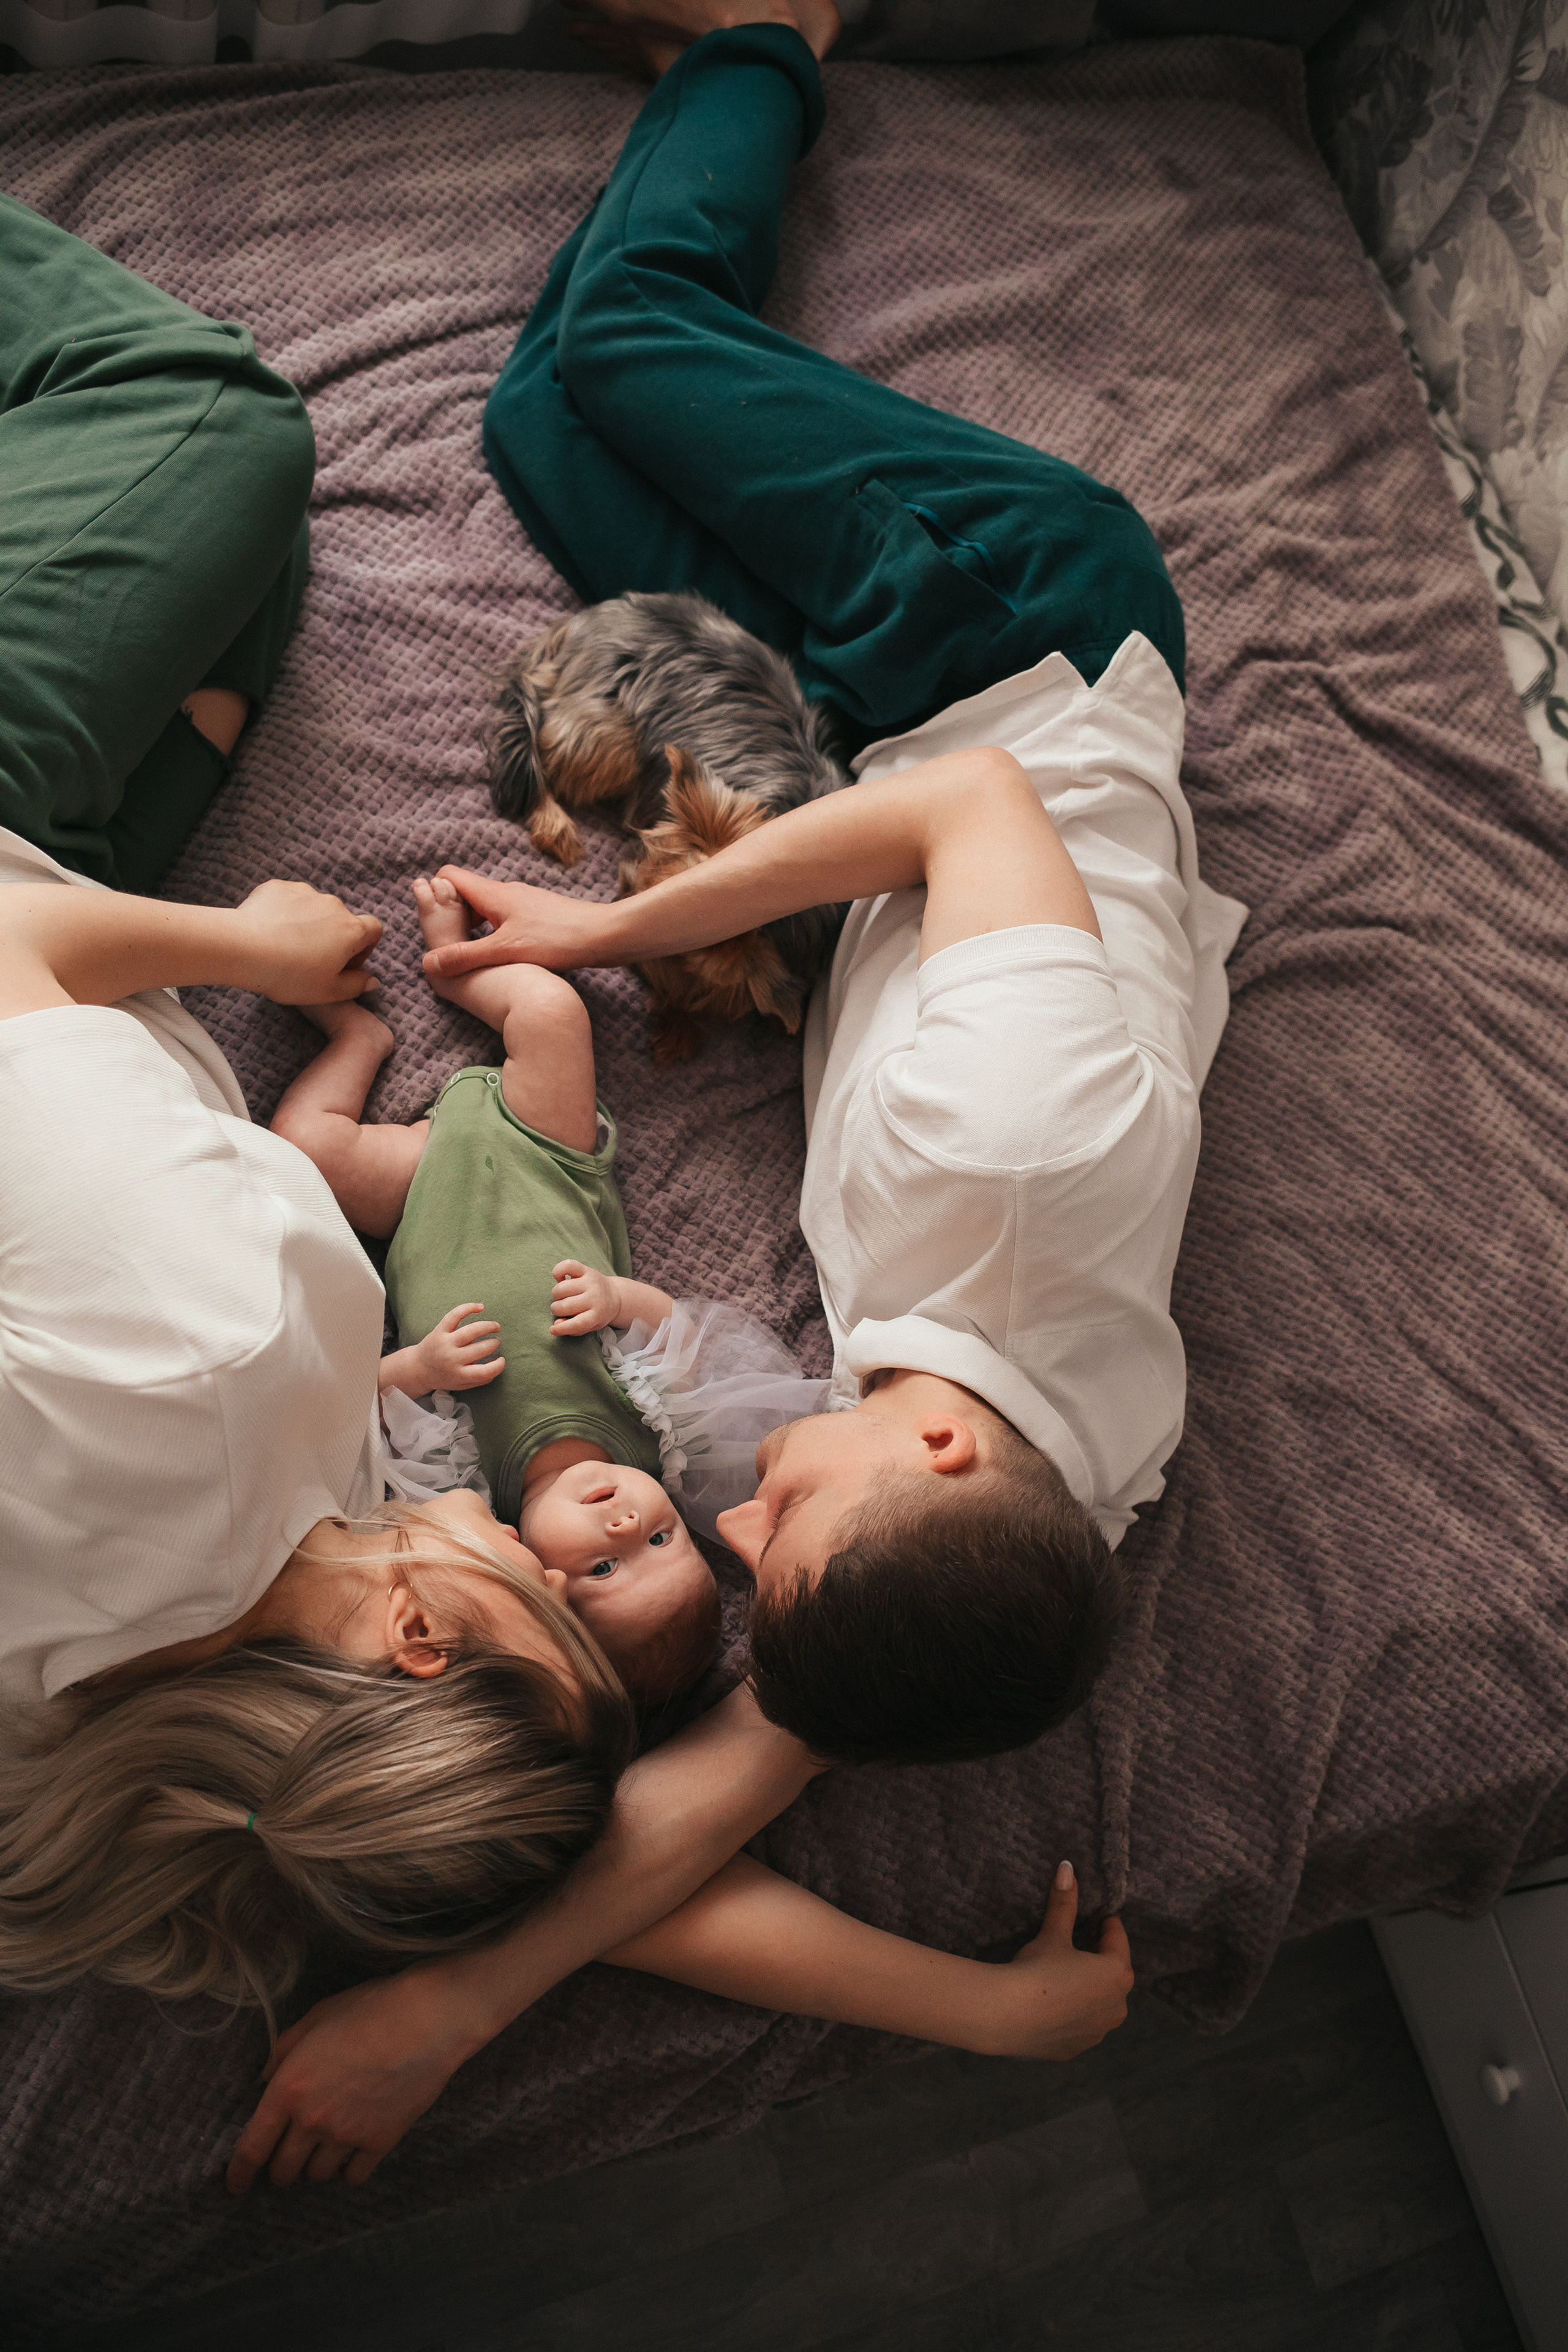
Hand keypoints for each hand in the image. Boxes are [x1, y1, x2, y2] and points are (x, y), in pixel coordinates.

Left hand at [225, 1963, 482, 2191]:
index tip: (234, 2185)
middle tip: (288, 2153)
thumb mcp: (314, 2019)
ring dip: (315, 2165)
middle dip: (280, 2167)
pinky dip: (348, 2170)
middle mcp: (312, 2121)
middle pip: (283, 2170)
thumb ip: (282, 2052)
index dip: (238, 2173)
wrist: (427, 2018)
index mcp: (288, 2089)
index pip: (252, 2148)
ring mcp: (347, 2136)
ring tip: (325, 2146)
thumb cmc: (368, 2009)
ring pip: (317, 2175)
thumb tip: (264, 2079)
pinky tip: (353, 2152)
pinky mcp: (380, 2143)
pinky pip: (353, 2176)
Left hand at [232, 879, 382, 1004]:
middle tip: (310, 961)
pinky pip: (289, 900)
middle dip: (332, 939)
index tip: (345, 964)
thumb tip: (373, 980)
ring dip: (307, 925)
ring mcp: (305, 892)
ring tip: (284, 947)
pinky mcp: (278, 888)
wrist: (243, 948)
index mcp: (351, 930)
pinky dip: (284, 914)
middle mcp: (332, 905)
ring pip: (314, 910)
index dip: (364, 948)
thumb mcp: (329, 992)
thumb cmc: (289, 974)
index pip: (374, 930)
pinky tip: (269, 932)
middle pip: (342, 921)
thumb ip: (357, 986)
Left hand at [409, 1303, 505, 1391]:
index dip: (498, 1366)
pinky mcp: (439, 1330)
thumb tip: (498, 1364)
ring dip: (488, 1327)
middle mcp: (452, 1359)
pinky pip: (455, 1315)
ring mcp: (445, 1343)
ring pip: (472, 1331)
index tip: (501, 1360)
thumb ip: (481, 1378)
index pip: (485, 1372)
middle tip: (496, 1342)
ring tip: (496, 1327)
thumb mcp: (462, 1384)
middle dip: (493, 1344)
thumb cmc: (445, 1376)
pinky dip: (468, 1308)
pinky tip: (480, 1307)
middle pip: (481, 1349)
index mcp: (459, 1375)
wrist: (418, 1368)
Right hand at [420, 867, 618, 981]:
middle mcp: (507, 892)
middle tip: (448, 947)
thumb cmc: (558, 939)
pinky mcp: (538, 916)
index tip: (433, 924)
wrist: (605, 936)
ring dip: (473, 929)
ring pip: (486, 910)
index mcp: (494, 893)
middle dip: (451, 917)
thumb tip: (428, 963)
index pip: (449, 876)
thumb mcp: (506, 951)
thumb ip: (466, 956)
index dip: (434, 894)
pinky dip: (494, 935)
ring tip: (472, 957)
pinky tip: (503, 958)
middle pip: (465, 895)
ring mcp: (524, 903)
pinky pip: (504, 920)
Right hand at [550, 1260, 621, 1336]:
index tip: (553, 1330)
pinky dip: (558, 1271)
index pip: (577, 1323)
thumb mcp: (590, 1325)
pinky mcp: (586, 1270)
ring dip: (556, 1295)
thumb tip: (556, 1324)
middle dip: (557, 1309)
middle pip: (565, 1306)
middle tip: (562, 1309)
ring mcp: (590, 1282)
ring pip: (561, 1288)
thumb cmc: (597, 1313)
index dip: (562, 1328)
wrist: (615, 1295)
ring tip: (562, 1296)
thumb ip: (573, 1329)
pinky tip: (559, 1278)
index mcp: (597, 1314)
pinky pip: (567, 1266)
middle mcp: (595, 1297)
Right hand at [986, 1863, 1132, 2060]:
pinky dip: (1075, 2013)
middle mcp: (1118, 2007)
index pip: (1117, 1940)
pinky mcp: (1078, 2049)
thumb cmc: (1037, 1969)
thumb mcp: (1053, 1934)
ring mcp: (1099, 2032)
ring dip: (1090, 1989)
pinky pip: (1084, 2024)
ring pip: (1101, 2003)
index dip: (1106, 1925)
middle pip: (1113, 1974)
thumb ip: (1064, 1903)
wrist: (1008, 2015)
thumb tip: (1068, 1867)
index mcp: (1117, 1974)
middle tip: (1078, 1943)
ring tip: (1065, 1975)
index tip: (1097, 1916)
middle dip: (1098, 1958)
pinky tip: (1055, 2004)